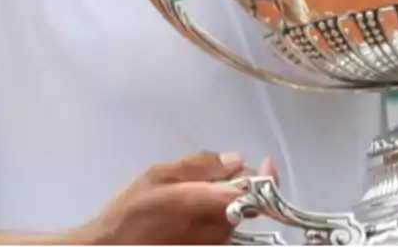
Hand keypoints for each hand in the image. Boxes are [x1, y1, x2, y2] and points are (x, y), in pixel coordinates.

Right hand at [80, 151, 263, 244]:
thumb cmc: (131, 210)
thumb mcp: (158, 174)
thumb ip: (199, 165)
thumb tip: (235, 160)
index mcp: (206, 204)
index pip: (253, 191)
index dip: (266, 177)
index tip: (266, 164)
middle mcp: (216, 230)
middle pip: (247, 204)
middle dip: (239, 186)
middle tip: (216, 176)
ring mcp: (213, 246)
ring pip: (236, 219)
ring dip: (227, 204)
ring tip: (196, 196)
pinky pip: (223, 234)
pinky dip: (217, 220)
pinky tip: (193, 214)